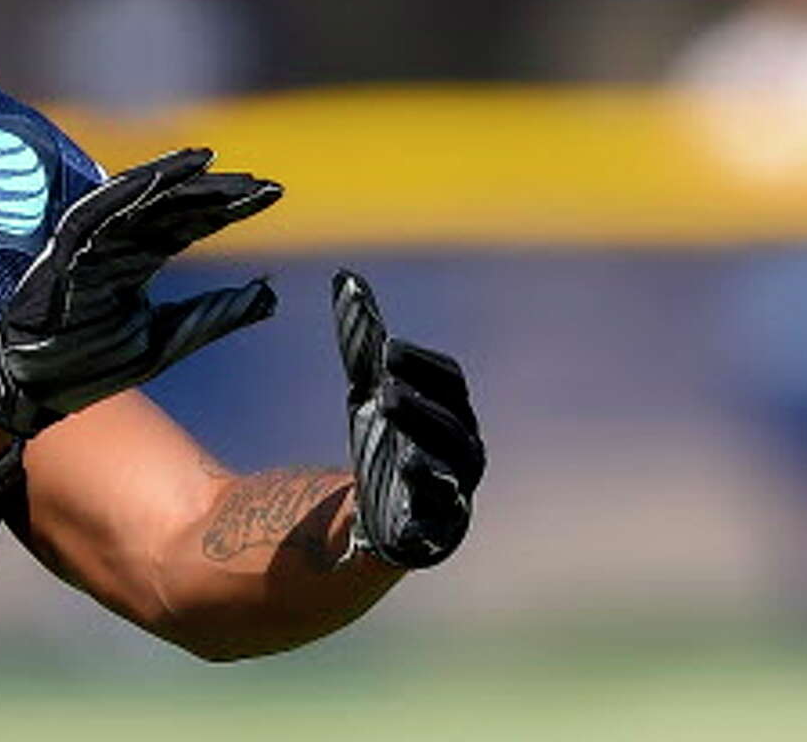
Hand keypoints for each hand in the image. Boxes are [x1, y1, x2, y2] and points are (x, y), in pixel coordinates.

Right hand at [0, 148, 279, 436]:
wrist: (34, 387)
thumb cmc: (91, 363)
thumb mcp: (167, 340)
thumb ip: (215, 316)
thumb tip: (270, 295)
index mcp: (141, 261)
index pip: (192, 223)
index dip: (230, 208)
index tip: (273, 193)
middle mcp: (120, 245)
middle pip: (172, 206)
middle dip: (214, 190)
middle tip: (259, 180)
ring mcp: (92, 245)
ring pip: (137, 201)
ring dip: (172, 179)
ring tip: (210, 162)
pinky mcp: (66, 252)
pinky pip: (96, 214)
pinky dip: (124, 193)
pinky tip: (157, 178)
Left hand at [334, 269, 484, 568]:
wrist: (369, 519)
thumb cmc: (380, 445)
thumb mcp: (366, 391)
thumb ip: (362, 343)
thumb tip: (344, 276)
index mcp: (451, 415)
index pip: (451, 383)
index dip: (423, 364)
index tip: (385, 349)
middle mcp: (462, 453)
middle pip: (456, 423)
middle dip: (423, 400)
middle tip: (381, 382)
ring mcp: (452, 493)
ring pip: (453, 464)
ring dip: (423, 432)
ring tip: (385, 405)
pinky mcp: (434, 530)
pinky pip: (442, 510)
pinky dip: (429, 487)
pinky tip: (405, 465)